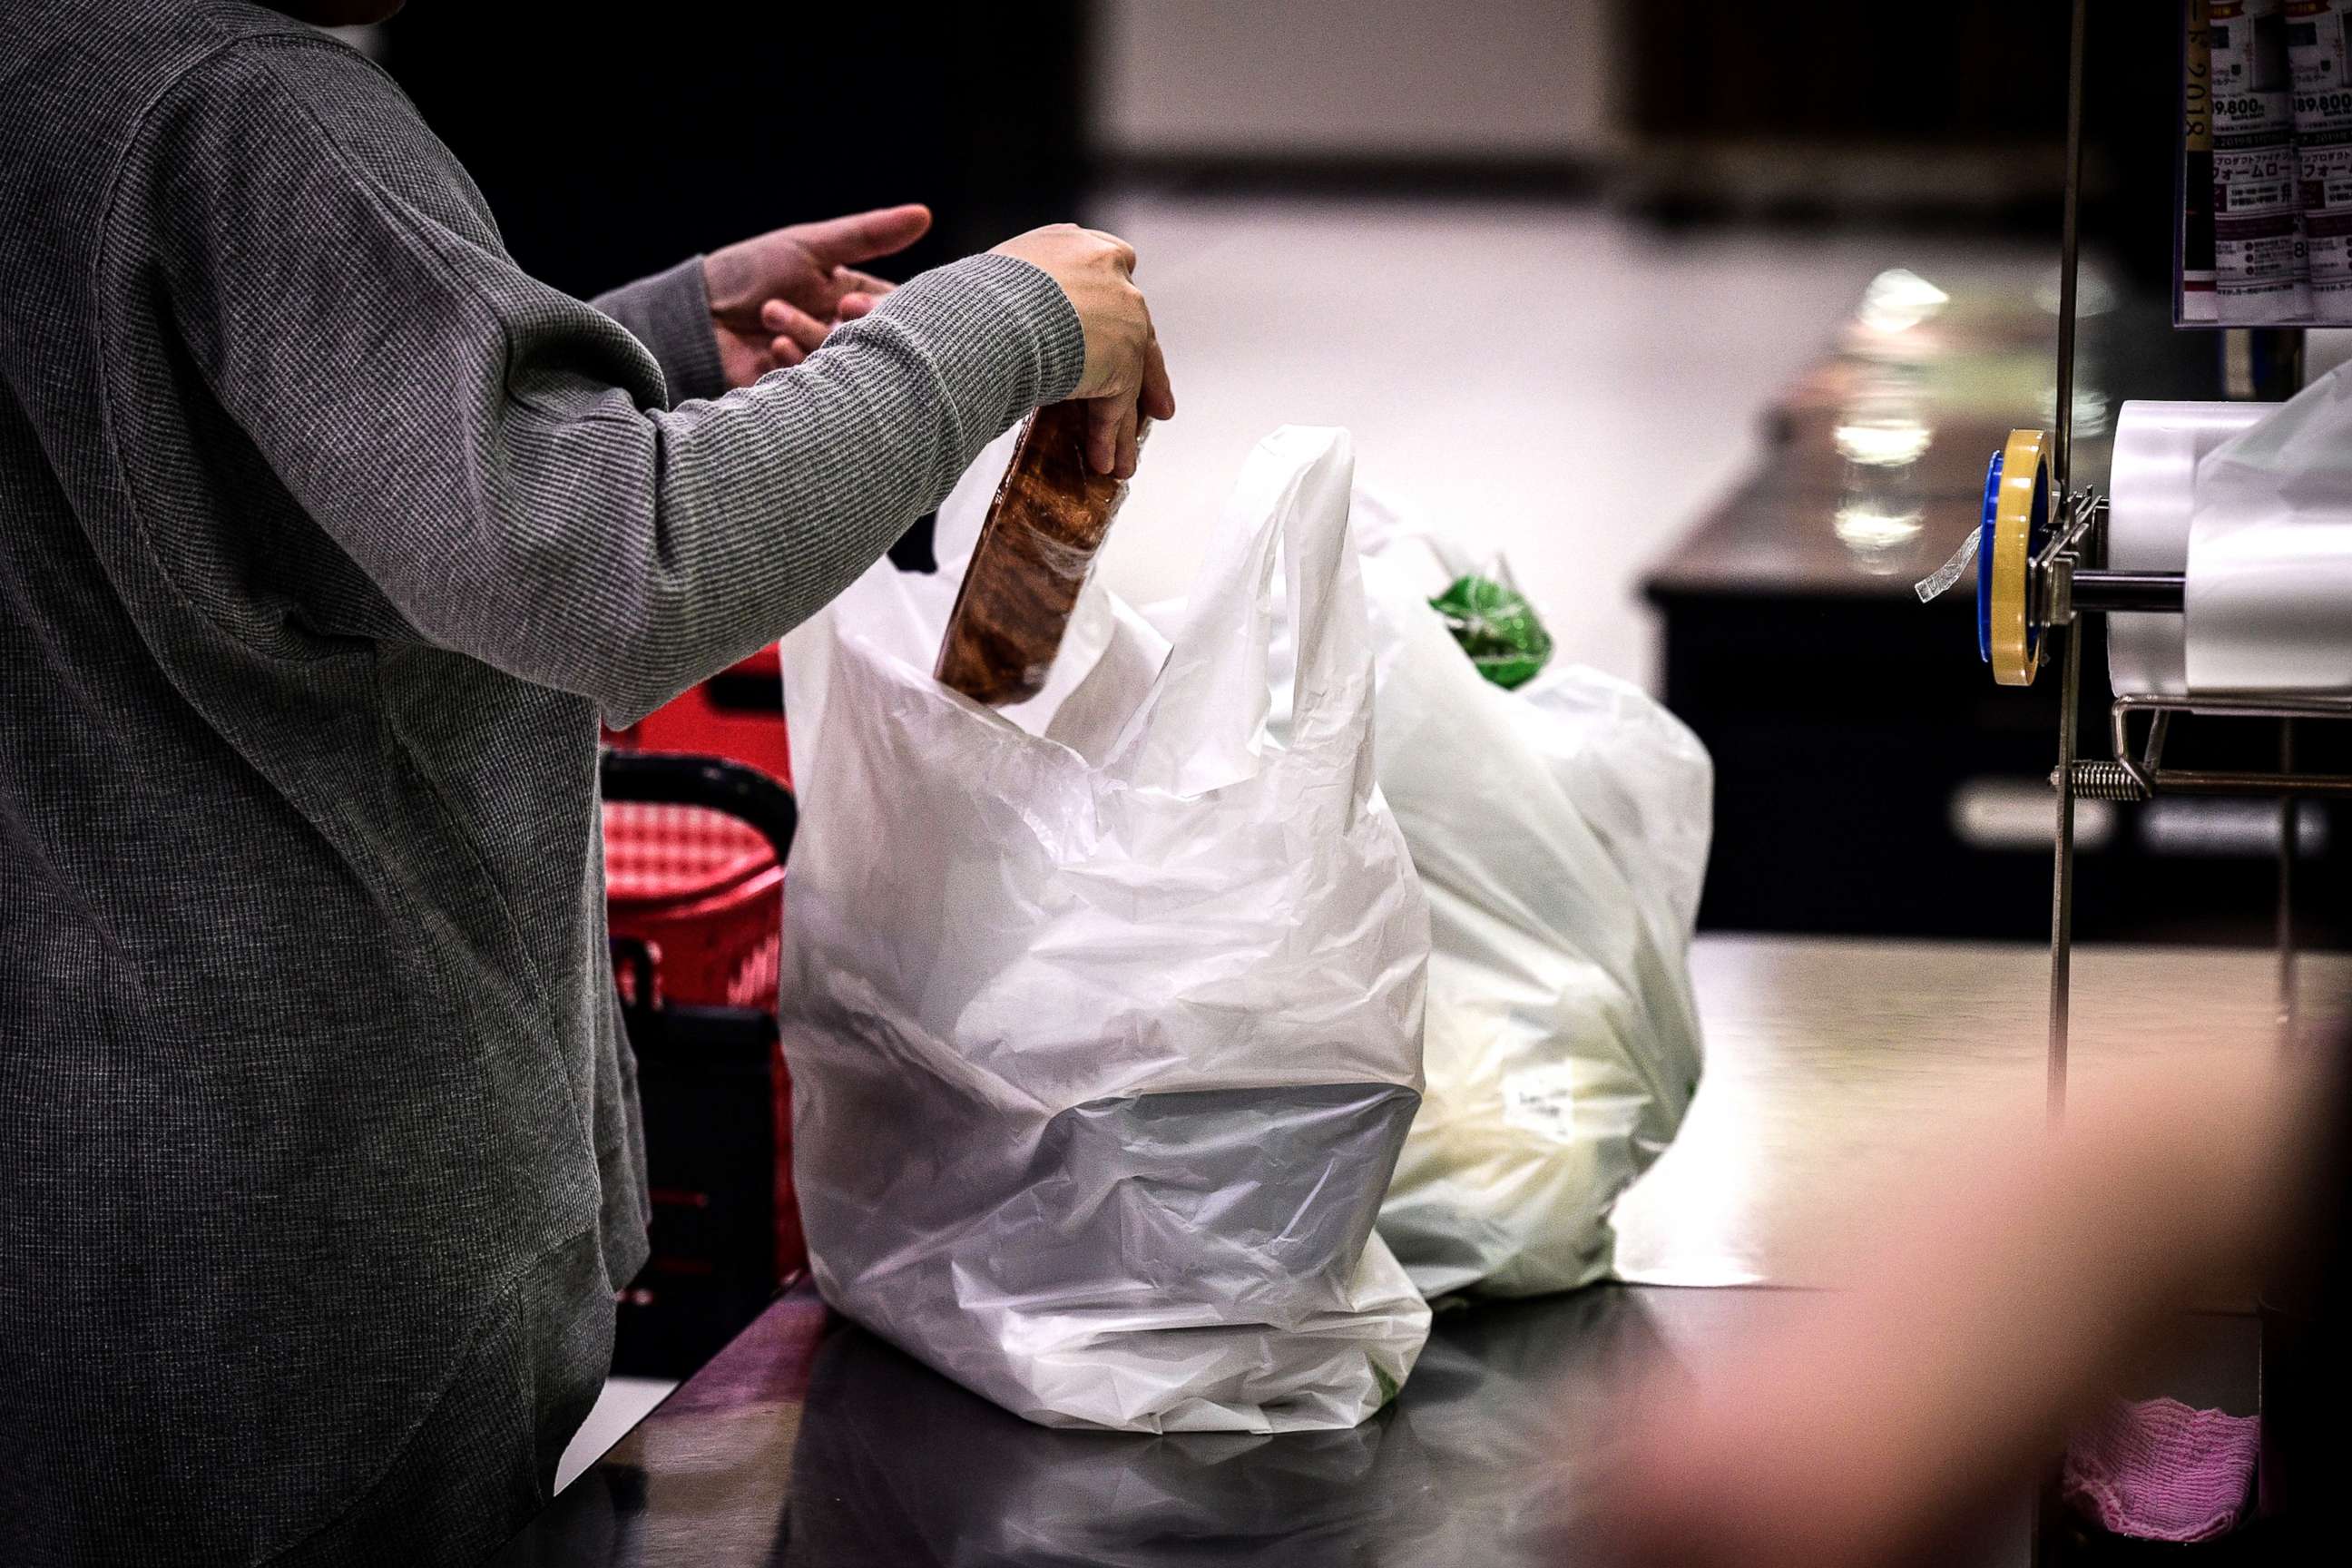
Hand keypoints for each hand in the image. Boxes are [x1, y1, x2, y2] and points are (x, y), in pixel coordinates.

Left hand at [703, 204, 932, 386]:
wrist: (694, 315)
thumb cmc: (749, 273)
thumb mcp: (811, 247)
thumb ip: (868, 236)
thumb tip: (924, 214)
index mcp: (853, 297)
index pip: (892, 309)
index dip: (885, 309)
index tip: (858, 303)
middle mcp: (843, 333)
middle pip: (872, 340)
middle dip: (847, 327)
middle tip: (829, 312)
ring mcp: (823, 364)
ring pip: (844, 362)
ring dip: (808, 336)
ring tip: (772, 313)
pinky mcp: (802, 391)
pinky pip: (818, 386)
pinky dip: (795, 364)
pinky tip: (770, 347)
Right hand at [990, 224, 1175, 477]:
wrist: (988, 313)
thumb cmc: (971, 297)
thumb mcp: (991, 282)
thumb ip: (1012, 301)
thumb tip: (993, 333)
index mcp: (1071, 244)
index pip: (1110, 267)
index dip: (1114, 304)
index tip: (1120, 323)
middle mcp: (1105, 269)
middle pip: (1135, 325)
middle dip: (1143, 369)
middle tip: (1153, 402)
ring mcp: (1122, 313)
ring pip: (1131, 373)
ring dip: (1126, 418)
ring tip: (1124, 455)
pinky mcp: (1123, 358)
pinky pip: (1116, 405)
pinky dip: (1108, 436)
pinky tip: (1105, 462)